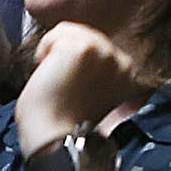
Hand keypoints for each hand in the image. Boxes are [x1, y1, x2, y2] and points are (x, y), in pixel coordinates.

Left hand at [13, 22, 148, 153]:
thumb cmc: (66, 121)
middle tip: (62, 85)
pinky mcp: (83, 49)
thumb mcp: (96, 91)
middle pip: (83, 34)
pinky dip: (43, 52)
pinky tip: (50, 75)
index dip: (76, 62)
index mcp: (127, 71)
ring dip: (53, 53)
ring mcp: (103, 52)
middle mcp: (120, 60)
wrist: (57, 139)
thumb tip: (83, 49)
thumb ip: (98, 69)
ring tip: (57, 80)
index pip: (96, 44)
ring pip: (68, 31)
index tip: (73, 86)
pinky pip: (53, 35)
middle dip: (65, 55)